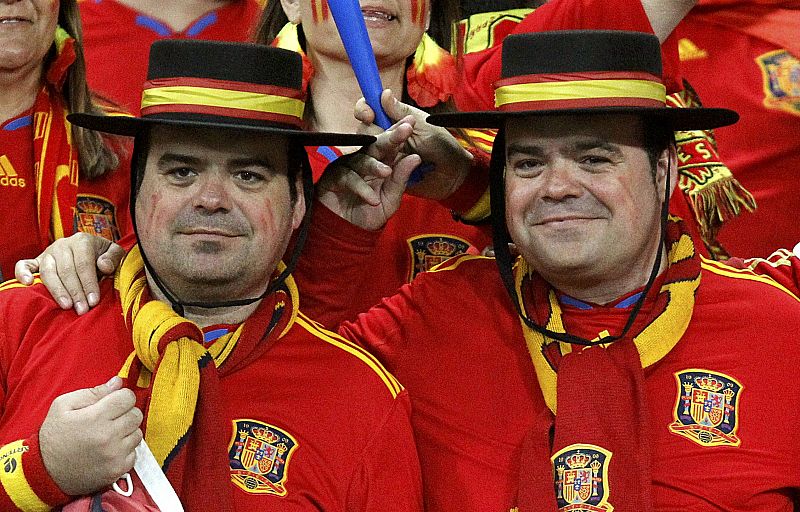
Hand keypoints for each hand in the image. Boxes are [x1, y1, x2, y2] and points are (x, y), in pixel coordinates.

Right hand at [14, 233, 124, 314]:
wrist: (91, 250)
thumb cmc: (104, 255)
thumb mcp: (115, 253)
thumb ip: (114, 257)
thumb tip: (103, 266)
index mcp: (82, 241)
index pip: (84, 264)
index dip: (88, 283)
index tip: (93, 301)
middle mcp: (63, 245)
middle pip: (66, 270)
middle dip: (75, 292)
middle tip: (82, 309)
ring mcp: (48, 252)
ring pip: (48, 271)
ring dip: (57, 291)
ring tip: (66, 306)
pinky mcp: (37, 260)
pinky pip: (24, 265)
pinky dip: (22, 273)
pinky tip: (29, 284)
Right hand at [39, 376, 142, 495]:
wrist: (45, 472)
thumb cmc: (54, 436)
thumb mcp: (63, 406)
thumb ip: (93, 392)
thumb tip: (117, 382)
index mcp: (95, 417)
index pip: (127, 397)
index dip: (121, 397)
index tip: (113, 402)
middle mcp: (108, 436)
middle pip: (136, 414)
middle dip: (125, 413)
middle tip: (109, 419)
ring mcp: (114, 455)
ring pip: (137, 433)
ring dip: (127, 432)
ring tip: (108, 435)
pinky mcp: (117, 470)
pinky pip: (134, 453)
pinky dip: (125, 450)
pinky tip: (110, 449)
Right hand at [317, 116, 420, 229]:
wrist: (347, 232)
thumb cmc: (369, 213)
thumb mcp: (391, 199)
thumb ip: (401, 180)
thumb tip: (415, 157)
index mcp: (379, 162)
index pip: (391, 144)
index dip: (400, 132)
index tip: (412, 122)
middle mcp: (363, 160)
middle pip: (376, 144)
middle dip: (390, 137)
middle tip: (405, 130)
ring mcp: (347, 167)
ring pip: (361, 160)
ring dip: (374, 166)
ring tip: (386, 173)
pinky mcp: (333, 178)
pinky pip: (347, 178)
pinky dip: (360, 189)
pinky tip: (371, 199)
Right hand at [354, 89, 473, 199]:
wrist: (452, 174)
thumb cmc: (442, 146)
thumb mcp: (423, 125)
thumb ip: (401, 111)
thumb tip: (384, 93)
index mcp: (392, 122)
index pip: (370, 111)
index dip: (364, 109)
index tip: (368, 114)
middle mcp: (384, 138)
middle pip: (364, 132)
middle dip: (371, 134)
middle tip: (388, 139)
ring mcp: (383, 157)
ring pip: (364, 152)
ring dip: (374, 154)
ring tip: (392, 159)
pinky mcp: (384, 177)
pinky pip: (371, 173)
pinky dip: (376, 171)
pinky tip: (387, 173)